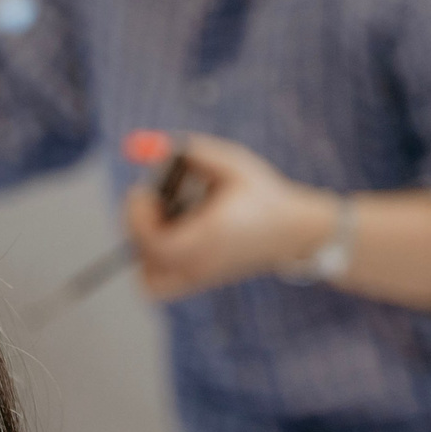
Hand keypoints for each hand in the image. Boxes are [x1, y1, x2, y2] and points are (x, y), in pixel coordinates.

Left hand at [124, 132, 340, 301]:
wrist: (292, 231)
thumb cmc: (263, 195)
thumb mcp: (236, 165)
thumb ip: (198, 154)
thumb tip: (158, 147)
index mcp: (212, 237)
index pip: (157, 243)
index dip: (138, 217)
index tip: (139, 191)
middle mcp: (202, 263)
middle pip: (147, 257)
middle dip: (138, 223)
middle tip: (146, 197)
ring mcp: (198, 278)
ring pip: (148, 275)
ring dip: (144, 244)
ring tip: (164, 218)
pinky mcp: (197, 283)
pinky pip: (158, 284)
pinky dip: (151, 263)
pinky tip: (167, 235)